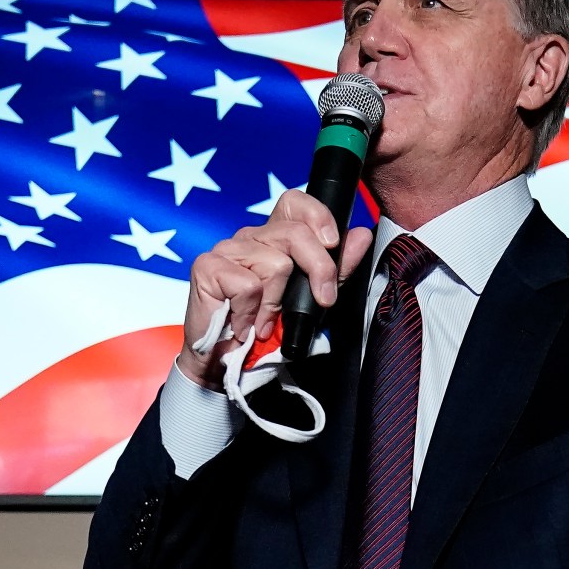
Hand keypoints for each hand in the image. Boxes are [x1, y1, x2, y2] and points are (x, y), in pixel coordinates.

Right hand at [177, 190, 375, 389]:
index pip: (294, 203)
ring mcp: (227, 249)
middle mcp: (250, 238)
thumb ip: (337, 269)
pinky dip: (250, 313)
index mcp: (274, 239)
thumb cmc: (265, 332)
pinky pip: (248, 285)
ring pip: (276, 264)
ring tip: (264, 322)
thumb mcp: (312, 302)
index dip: (316, 215)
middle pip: (294, 233)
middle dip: (318, 269)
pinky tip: (244, 324)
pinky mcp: (207, 267)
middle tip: (322, 300)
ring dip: (275, 304)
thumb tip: (361, 235)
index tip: (333, 244)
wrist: (226, 365)